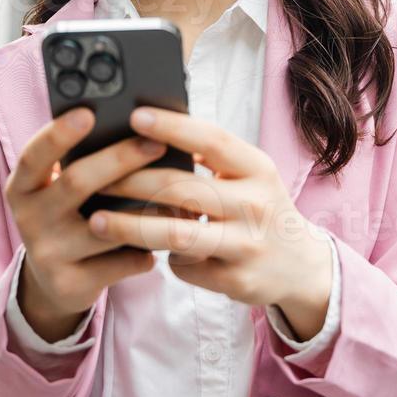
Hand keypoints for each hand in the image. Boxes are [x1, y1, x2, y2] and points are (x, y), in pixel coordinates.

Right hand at [3, 106, 168, 340]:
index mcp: (23, 187)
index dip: (58, 134)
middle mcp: (28, 219)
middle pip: (75, 184)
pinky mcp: (71, 284)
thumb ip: (82, 164)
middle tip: (155, 143)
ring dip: (145, 209)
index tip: (88, 112)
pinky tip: (167, 236)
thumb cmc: (70, 217)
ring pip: (105, 227)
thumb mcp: (61, 190)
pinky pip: (120, 262)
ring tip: (178, 191)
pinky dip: (147, 248)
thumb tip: (135, 128)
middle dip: (119, 160)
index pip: (34, 156)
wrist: (55, 281)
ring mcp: (47, 254)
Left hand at [81, 106, 333, 341]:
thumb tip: (151, 130)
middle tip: (96, 177)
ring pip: (176, 235)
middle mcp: (255, 204)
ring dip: (131, 228)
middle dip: (132, 182)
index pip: (212, 140)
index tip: (134, 116)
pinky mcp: (236, 280)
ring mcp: (247, 245)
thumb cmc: (260, 208)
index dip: (172, 127)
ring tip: (96, 221)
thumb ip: (211, 156)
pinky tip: (153, 251)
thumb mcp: (249, 175)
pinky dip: (164, 258)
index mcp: (258, 168)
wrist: (300, 265)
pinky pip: (184, 267)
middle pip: (183, 189)